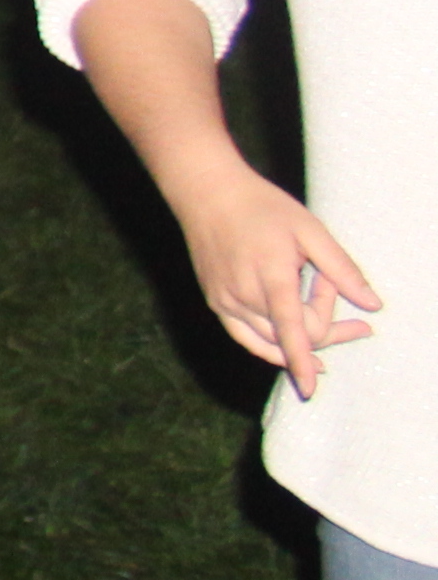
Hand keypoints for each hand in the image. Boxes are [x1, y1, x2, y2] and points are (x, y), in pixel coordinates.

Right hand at [169, 164, 382, 400]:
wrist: (207, 193)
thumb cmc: (261, 207)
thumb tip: (372, 304)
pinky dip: (268, 346)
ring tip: (319, 303)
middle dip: (325, 325)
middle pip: (291, 336)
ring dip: (300, 333)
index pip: (291, 332)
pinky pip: (244, 337)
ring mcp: (225, 301)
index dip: (303, 361)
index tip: (313, 385)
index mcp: (270, 277)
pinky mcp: (215, 302)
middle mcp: (243, 296)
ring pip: (269, 340)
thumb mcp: (310, 230)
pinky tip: (285, 347)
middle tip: (341, 296)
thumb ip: (342, 269)